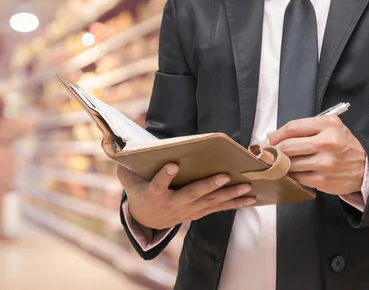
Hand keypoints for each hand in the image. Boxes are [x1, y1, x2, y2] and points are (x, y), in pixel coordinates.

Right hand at [117, 163, 255, 229]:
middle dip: (208, 186)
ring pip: (209, 203)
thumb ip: (126, 167)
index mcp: (153, 194)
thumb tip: (118, 148)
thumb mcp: (128, 180)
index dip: (164, 176)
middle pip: (191, 195)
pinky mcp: (197, 213)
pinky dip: (234, 203)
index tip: (172, 165)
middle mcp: (172, 205)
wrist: (146, 220)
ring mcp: (186, 211)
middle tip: (224, 176)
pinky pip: (217, 208)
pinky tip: (250, 199)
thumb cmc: (139, 192)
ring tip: (246, 187)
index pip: (157, 185)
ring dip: (229, 195)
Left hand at [267, 115, 365, 195]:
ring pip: (290, 163)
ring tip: (283, 162)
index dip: (277, 134)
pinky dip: (291, 175)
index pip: (292, 127)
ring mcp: (325, 163)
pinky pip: (296, 177)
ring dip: (282, 164)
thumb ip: (303, 129)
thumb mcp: (329, 128)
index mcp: (328, 125)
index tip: (271, 140)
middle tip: (271, 153)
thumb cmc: (342, 146)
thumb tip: (272, 136)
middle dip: (275, 150)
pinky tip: (295, 171)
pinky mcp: (322, 180)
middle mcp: (328, 142)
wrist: (366, 168)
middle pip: (288, 146)